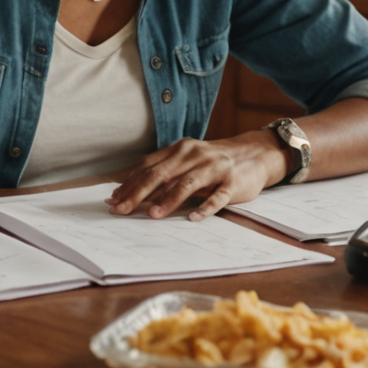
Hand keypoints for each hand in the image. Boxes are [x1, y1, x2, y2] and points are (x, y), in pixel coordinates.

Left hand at [106, 134, 286, 220]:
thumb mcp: (186, 162)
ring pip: (187, 184)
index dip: (129, 183)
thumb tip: (124, 192)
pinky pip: (218, 197)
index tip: (112, 200)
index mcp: (178, 150)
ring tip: (153, 215)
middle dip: (138, 194)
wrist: (254, 155)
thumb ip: (160, 174)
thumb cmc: (212, 163)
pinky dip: (205, 207)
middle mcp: (193, 155)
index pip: (148, 167)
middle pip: (160, 175)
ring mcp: (214, 168)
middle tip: (122, 210)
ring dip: (168, 200)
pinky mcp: (232, 182)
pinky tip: (194, 218)